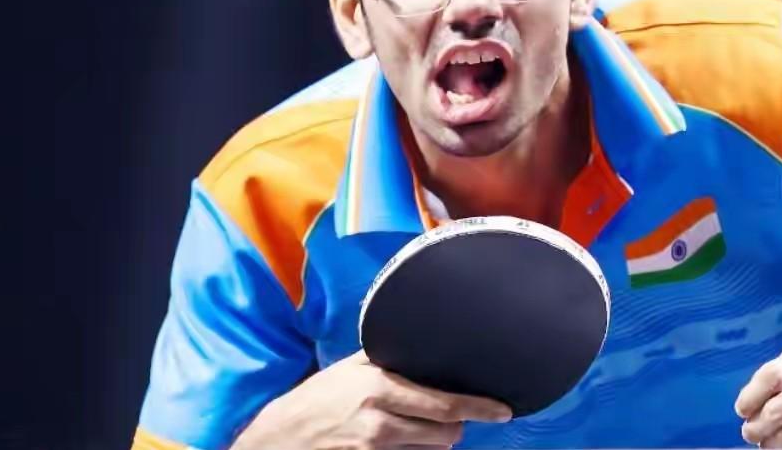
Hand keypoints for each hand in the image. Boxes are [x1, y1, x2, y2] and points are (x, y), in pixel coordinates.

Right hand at [231, 349, 511, 449]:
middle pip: (446, 433)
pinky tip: (402, 442)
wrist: (278, 439)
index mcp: (380, 388)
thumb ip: (388, 359)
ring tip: (415, 428)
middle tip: (450, 418)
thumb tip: (426, 342)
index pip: (444, 403)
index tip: (504, 410)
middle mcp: (380, 422)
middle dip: (455, 426)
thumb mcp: (352, 368)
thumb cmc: (318, 397)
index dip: (479, 408)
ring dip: (434, 441)